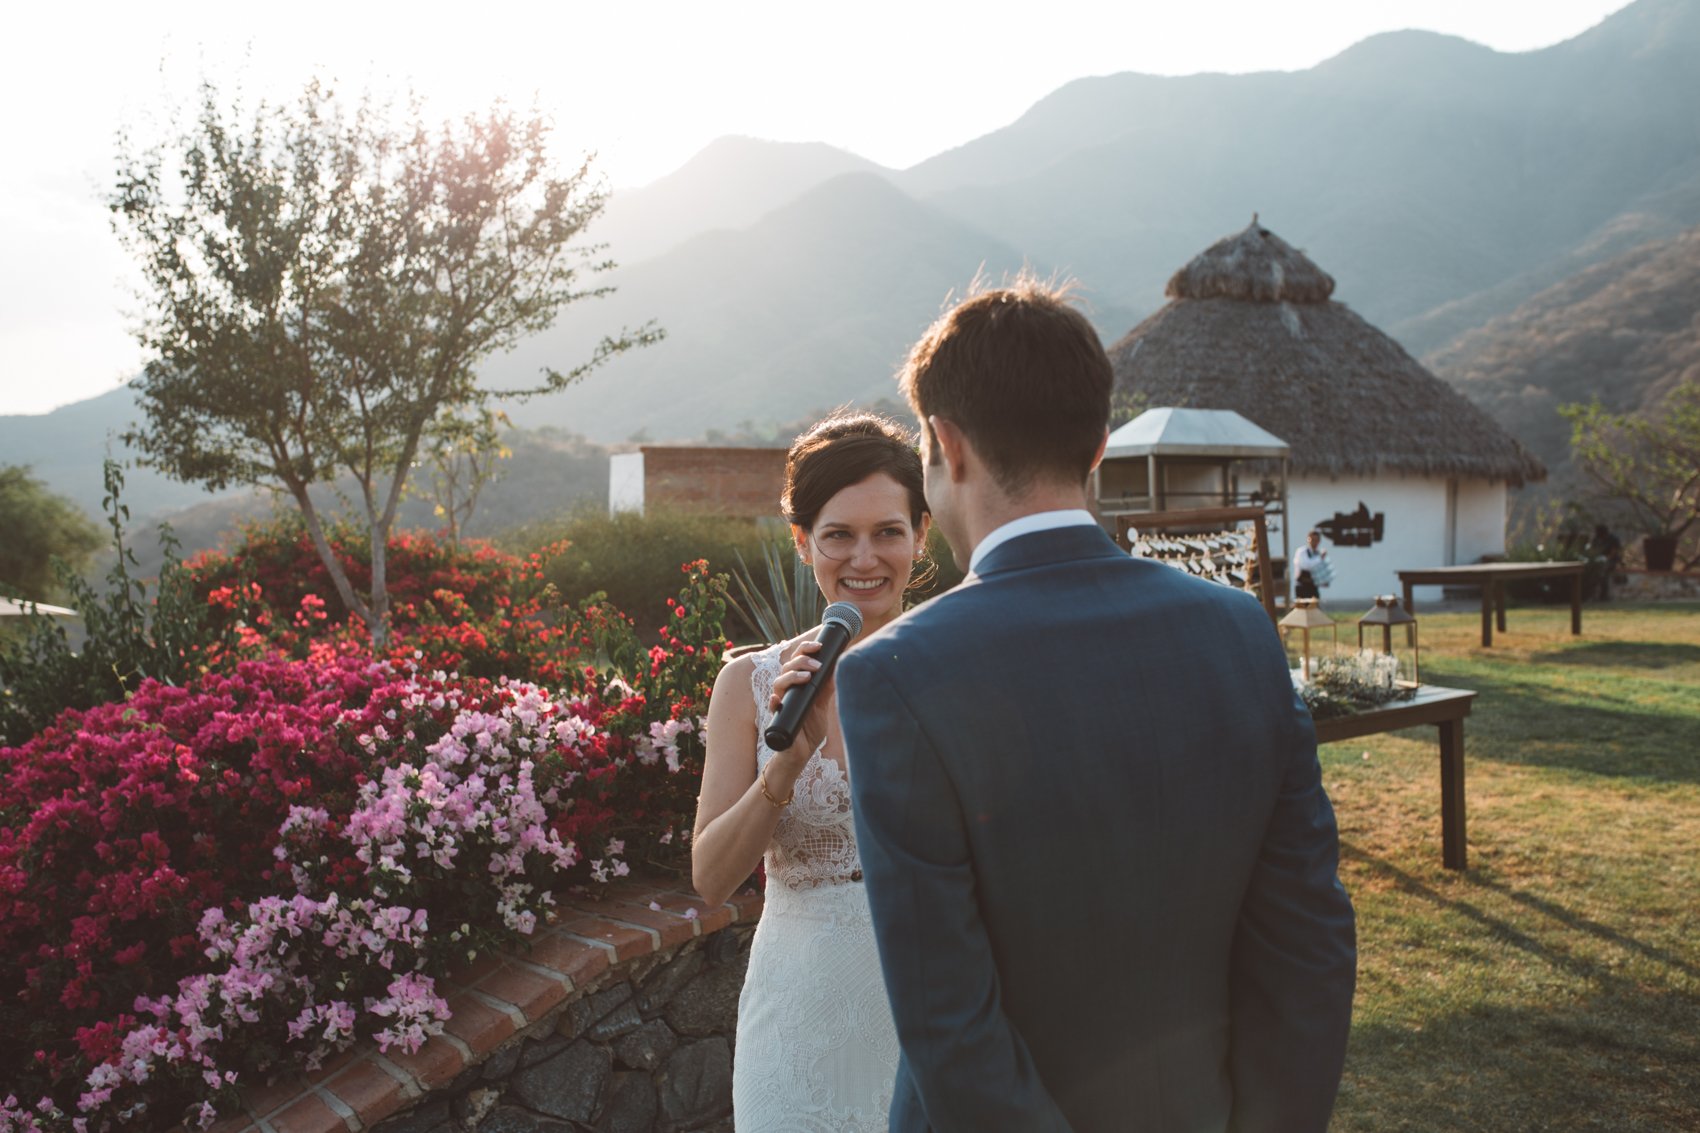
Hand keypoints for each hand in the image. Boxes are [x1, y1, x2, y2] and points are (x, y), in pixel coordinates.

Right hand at [768, 638, 835, 761]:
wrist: (802, 753)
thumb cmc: (809, 728)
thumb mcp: (821, 706)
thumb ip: (826, 689)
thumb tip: (837, 669)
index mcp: (796, 685)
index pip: (796, 660)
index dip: (804, 650)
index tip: (818, 645)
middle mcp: (786, 691)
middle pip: (787, 668)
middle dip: (801, 662)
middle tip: (817, 665)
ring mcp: (780, 703)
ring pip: (778, 683)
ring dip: (791, 677)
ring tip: (806, 677)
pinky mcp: (777, 719)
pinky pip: (771, 708)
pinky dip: (773, 702)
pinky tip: (776, 699)